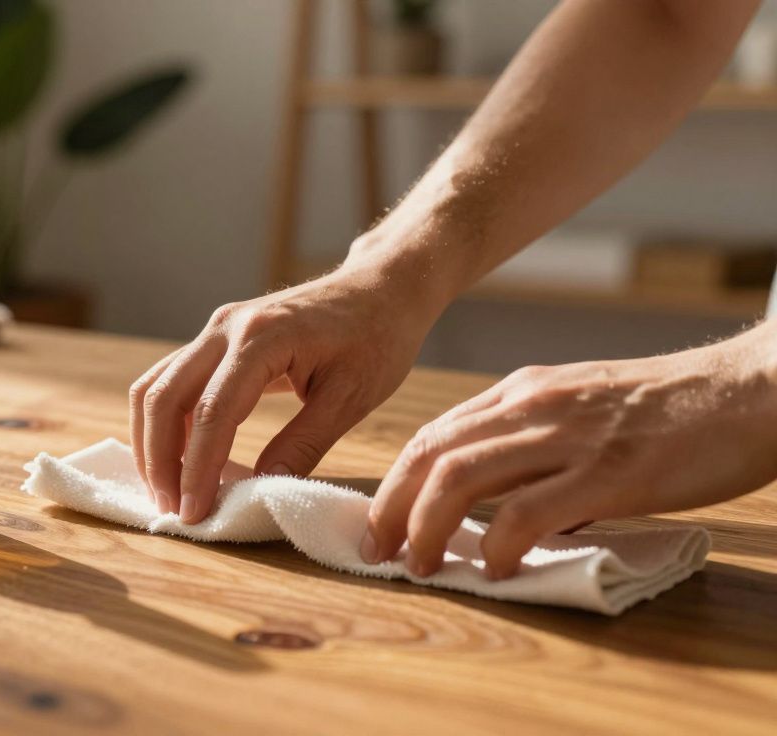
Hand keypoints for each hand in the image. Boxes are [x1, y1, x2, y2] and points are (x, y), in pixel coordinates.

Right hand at [129, 261, 435, 523]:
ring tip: (167, 491)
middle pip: (165, 397)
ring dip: (151, 442)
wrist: (380, 288)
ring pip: (156, 387)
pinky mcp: (215, 339)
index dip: (198, 469)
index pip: (213, 412)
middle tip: (172, 510)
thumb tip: (261, 491)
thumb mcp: (351, 398)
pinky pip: (171, 381)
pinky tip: (178, 459)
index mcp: (262, 339)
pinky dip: (165, 423)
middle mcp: (225, 328)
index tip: (195, 514)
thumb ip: (302, 445)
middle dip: (159, 460)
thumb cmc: (376, 338)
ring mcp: (215, 330)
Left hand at [363, 324, 776, 579]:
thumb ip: (536, 446)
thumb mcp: (582, 408)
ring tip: (419, 565)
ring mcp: (567, 437)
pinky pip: (529, 512)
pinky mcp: (607, 473)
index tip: (380, 521)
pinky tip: (495, 569)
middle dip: (393, 507)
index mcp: (523, 391)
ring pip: (462, 479)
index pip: (435, 435)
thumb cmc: (669, 409)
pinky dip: (498, 545)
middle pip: (432, 455)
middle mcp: (533, 406)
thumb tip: (501, 508)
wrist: (747, 391)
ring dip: (428, 527)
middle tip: (378, 550)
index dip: (396, 481)